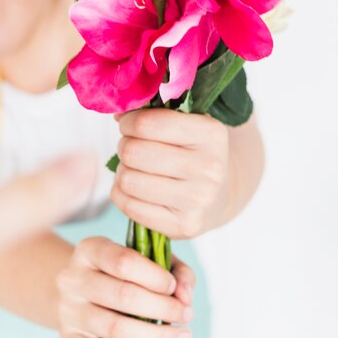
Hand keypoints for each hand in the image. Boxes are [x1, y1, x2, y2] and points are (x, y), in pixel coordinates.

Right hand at [56, 237, 195, 337]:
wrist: (76, 290)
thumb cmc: (119, 273)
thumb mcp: (143, 259)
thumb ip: (173, 270)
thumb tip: (185, 296)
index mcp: (90, 249)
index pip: (124, 261)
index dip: (155, 277)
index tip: (175, 288)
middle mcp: (73, 278)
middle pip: (122, 295)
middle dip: (163, 307)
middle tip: (187, 315)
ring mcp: (68, 309)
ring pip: (113, 327)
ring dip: (154, 336)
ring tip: (182, 337)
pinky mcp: (68, 337)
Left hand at [111, 109, 229, 238]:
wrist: (219, 196)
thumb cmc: (191, 152)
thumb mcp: (185, 123)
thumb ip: (152, 112)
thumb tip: (117, 112)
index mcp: (211, 134)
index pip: (146, 124)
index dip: (127, 122)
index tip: (129, 124)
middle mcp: (209, 168)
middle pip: (133, 152)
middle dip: (124, 147)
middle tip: (132, 148)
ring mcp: (198, 200)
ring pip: (128, 180)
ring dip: (122, 172)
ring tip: (135, 169)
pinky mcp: (183, 226)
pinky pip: (128, 205)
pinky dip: (122, 194)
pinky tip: (135, 189)